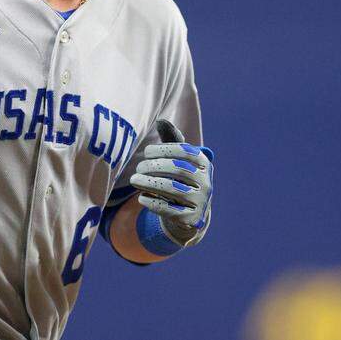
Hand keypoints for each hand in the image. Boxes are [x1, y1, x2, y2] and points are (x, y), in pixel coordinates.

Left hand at [130, 119, 213, 246]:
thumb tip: (161, 120)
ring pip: (173, 190)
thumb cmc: (181, 179)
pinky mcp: (192, 220)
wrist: (191, 215)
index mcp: (205, 163)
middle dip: (154, 166)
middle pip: (179, 170)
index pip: (185, 152)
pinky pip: (170, 211)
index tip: (147, 152)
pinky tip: (141, 198)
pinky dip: (153, 203)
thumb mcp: (179, 160)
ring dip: (149, 183)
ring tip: (134, 179)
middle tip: (138, 166)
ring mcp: (201, 202)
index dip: (164, 149)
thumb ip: (171, 141)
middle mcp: (207, 182)